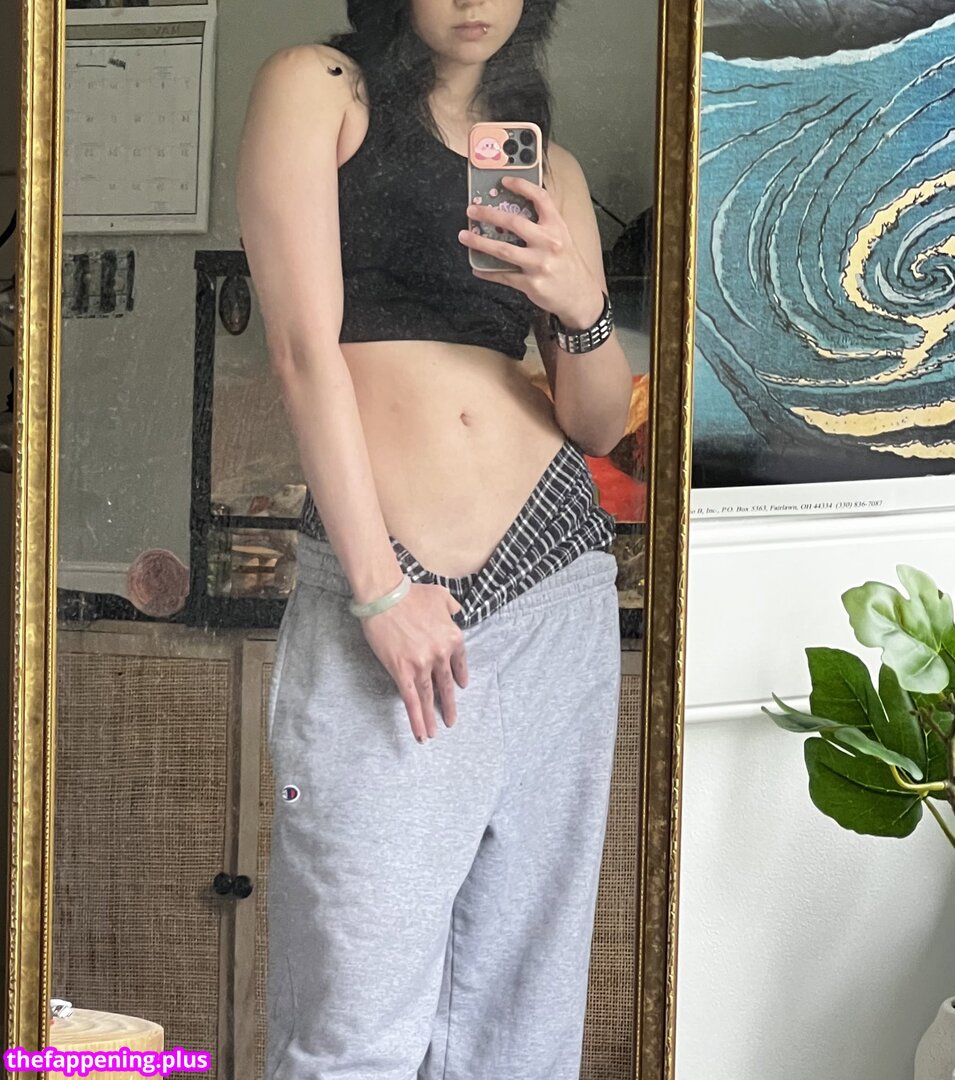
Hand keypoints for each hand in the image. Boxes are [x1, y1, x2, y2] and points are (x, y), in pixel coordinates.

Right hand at [359, 581, 468, 741]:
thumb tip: (455, 612)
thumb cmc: (412, 593)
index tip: (460, 686)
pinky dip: (416, 719)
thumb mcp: (442, 596)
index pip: (458, 663)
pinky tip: (420, 733)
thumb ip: (452, 607)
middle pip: (445, 685)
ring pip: (429, 697)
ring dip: (432, 717)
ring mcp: (422, 665)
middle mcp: (440, 654)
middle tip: (451, 720)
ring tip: (434, 733)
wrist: (386, 595)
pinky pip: (411, 700)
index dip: (459, 676)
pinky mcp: (402, 672)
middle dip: (449, 705)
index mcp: (452, 637)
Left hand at [458, 174, 604, 328]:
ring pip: (503, 250)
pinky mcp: (531, 284)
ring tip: (465, 237)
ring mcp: (539, 264)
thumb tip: (515, 209)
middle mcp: (549, 243)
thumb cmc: (567, 264)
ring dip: (480, 243)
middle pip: (514, 223)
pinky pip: (503, 275)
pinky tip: (477, 268)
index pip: (540, 198)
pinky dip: (487, 272)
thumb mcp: (563, 237)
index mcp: (557, 227)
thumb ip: (543, 224)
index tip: (504, 181)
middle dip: (488, 215)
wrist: (580, 295)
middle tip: (472, 211)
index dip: (522, 186)